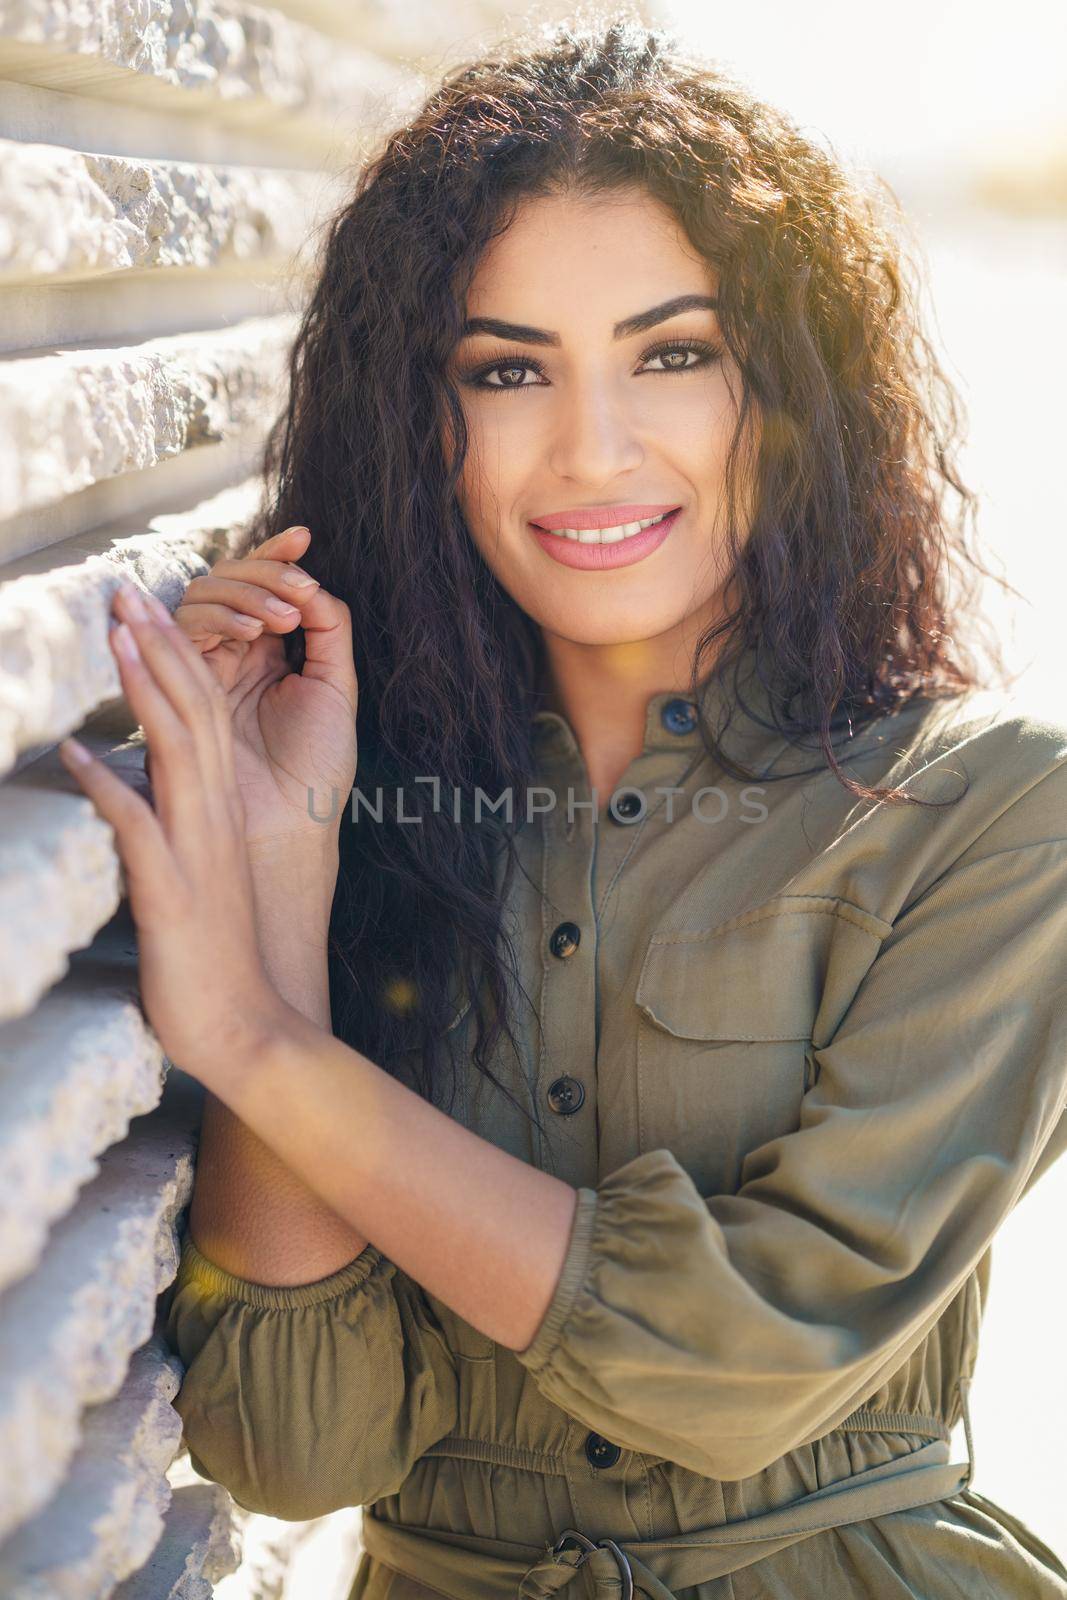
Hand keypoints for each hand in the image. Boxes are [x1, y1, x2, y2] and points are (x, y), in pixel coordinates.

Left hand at [57, 581, 292, 1084]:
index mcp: (222, 809)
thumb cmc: (215, 958)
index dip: (178, 654)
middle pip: (196, 712)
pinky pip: (140, 829)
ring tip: (117, 637)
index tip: (147, 607)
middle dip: (162, 646)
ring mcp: (197, 852)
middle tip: (129, 591)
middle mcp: (215, 817)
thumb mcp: (197, 873)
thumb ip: (173, 822)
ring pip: (178, 751)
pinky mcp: (173, 893)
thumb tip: (131, 783)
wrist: (247, 1027)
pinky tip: (79, 753)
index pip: (206, 713)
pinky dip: (110, 787)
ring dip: (146, 690)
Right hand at [166, 525, 356, 865]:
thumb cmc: (314, 767)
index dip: (278, 554)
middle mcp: (235, 655)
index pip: (265, 585)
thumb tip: (312, 581)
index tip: (304, 535)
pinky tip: (248, 634)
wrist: (287, 824)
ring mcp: (206, 669)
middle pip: (228, 581)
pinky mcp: (182, 687)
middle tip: (295, 594)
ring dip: (240, 595)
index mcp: (273, 652)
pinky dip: (214, 621)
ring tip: (277, 621)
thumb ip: (328, 629)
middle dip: (262, 574)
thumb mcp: (335, 687)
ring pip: (202, 599)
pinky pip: (183, 634)